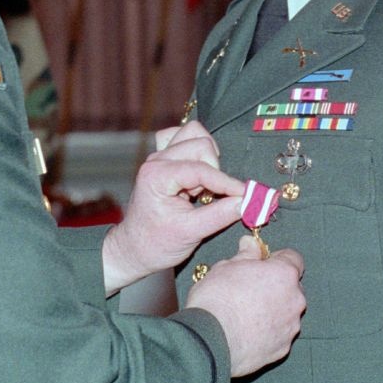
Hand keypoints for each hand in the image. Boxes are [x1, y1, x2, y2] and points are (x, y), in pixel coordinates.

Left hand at [101, 120, 246, 295]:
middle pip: (200, 144)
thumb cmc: (155, 243)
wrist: (134, 249)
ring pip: (194, 134)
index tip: (247, 196)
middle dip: (215, 170)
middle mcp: (157, 160)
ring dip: (207, 157)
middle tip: (213, 197)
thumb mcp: (190, 233)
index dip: (228, 183)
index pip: (202, 169)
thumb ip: (221, 215)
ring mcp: (161, 156)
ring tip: (204, 186)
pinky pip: (185, 138)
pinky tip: (199, 174)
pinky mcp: (166, 158)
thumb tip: (248, 201)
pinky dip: (198, 151)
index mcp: (157, 175)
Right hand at [185, 236, 305, 377]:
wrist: (210, 342)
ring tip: (245, 314)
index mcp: (284, 274)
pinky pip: (278, 335)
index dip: (277, 258)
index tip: (262, 262)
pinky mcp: (281, 349)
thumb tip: (250, 244)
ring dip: (272, 310)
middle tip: (249, 288)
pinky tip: (246, 332)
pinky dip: (267, 332)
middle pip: (291, 287)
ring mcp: (290, 327)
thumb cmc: (218, 299)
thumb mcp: (226, 267)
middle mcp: (294, 300)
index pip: (293, 258)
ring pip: (286, 313)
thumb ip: (245, 254)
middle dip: (275, 286)